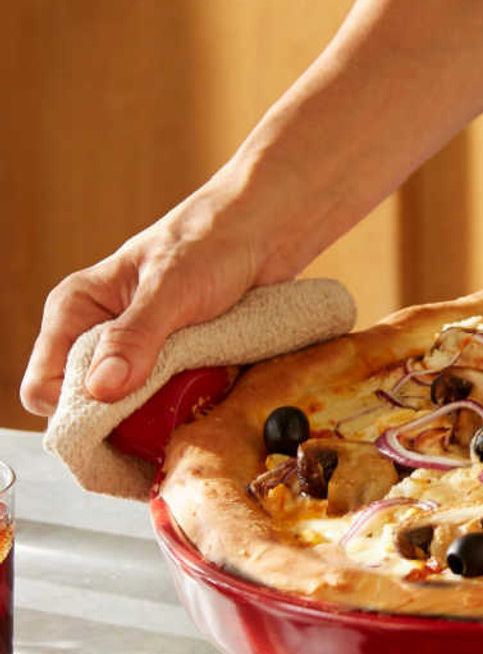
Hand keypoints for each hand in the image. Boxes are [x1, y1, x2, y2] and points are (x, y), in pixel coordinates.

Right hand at [20, 184, 274, 417]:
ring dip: (162, 415)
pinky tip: (210, 394)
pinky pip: (172, 403)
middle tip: (164, 413)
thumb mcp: (170, 288)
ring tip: (193, 399)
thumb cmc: (211, 242)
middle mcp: (101, 337)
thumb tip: (101, 389)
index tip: (117, 419)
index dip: (75, 412)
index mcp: (77, 311)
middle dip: (123, 421)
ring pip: (133, 412)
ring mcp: (140, 354)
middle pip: (89, 409)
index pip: (45, 387)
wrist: (265, 233)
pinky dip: (189, 405)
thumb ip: (136, 336)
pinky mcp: (177, 364)